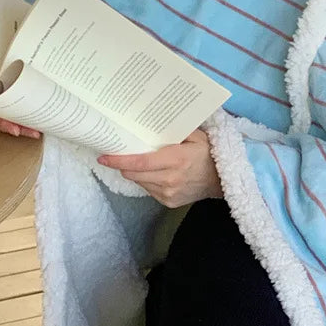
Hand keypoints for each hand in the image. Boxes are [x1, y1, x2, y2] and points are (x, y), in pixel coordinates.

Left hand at [97, 129, 222, 207]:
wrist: (221, 181)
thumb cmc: (208, 154)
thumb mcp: (196, 136)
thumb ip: (175, 130)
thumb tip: (152, 123)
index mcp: (176, 160)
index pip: (139, 163)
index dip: (119, 161)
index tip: (104, 157)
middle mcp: (170, 179)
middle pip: (134, 174)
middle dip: (123, 166)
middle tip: (118, 156)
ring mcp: (169, 193)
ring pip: (140, 182)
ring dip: (136, 173)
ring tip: (141, 163)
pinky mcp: (169, 202)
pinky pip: (149, 190)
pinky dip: (147, 181)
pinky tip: (155, 173)